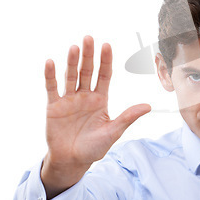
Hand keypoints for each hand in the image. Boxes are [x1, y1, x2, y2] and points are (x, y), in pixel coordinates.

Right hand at [42, 35, 150, 197]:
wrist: (72, 161)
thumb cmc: (94, 148)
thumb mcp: (113, 132)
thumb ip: (128, 117)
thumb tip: (148, 106)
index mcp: (100, 99)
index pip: (104, 75)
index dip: (105, 60)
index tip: (107, 45)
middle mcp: (85, 96)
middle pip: (87, 71)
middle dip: (88, 55)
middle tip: (89, 38)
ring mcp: (69, 100)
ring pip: (71, 76)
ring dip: (71, 62)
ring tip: (74, 47)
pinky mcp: (54, 107)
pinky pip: (52, 88)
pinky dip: (50, 76)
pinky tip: (51, 62)